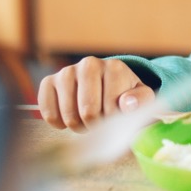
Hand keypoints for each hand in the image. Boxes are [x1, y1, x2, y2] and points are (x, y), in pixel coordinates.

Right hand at [35, 57, 154, 130]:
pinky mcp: (49, 81)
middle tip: (99, 124)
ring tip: (86, 121)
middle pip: (88, 112)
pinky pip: (48, 111)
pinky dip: (58, 122)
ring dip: (78, 126)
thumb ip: (141, 102)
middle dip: (95, 126)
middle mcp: (89, 64)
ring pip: (68, 114)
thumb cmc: (124, 96)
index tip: (115, 121)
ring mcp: (67, 71)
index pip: (110, 109)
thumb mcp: (142, 99)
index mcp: (114, 68)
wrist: (105, 86)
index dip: (112, 123)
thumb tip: (126, 104)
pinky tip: (68, 118)